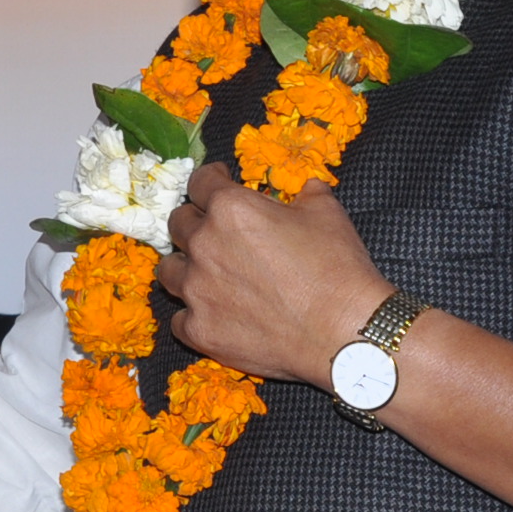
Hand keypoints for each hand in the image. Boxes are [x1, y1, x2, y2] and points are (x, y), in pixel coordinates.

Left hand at [158, 164, 388, 385]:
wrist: (342, 332)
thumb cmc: (337, 268)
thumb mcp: (328, 214)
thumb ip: (307, 194)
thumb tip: (306, 188)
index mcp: (230, 209)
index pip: (200, 182)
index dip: (211, 179)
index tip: (218, 182)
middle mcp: (204, 245)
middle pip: (179, 224)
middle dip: (195, 222)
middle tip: (216, 232)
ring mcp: (197, 291)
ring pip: (169, 271)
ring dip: (185, 267)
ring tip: (206, 274)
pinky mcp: (199, 330)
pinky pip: (180, 319)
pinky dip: (195, 315)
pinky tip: (215, 315)